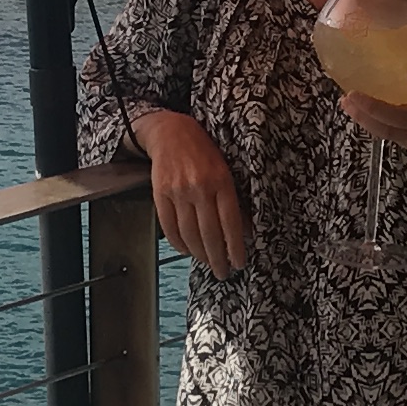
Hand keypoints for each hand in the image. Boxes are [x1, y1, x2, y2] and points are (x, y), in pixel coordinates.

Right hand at [140, 111, 249, 273]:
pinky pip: (169, 227)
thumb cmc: (205, 152)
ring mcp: (178, 191)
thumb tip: (245, 232)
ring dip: (199, 255)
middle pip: (209, 233)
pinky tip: (187, 251)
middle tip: (223, 273)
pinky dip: (178, 244)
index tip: (239, 263)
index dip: (235, 247)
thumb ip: (235, 201)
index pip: (230, 223)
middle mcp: (200, 187)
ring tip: (208, 264)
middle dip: (217, 258)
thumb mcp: (227, 172)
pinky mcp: (160, 194)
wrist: (171, 132)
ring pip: (189, 234)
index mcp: (222, 181)